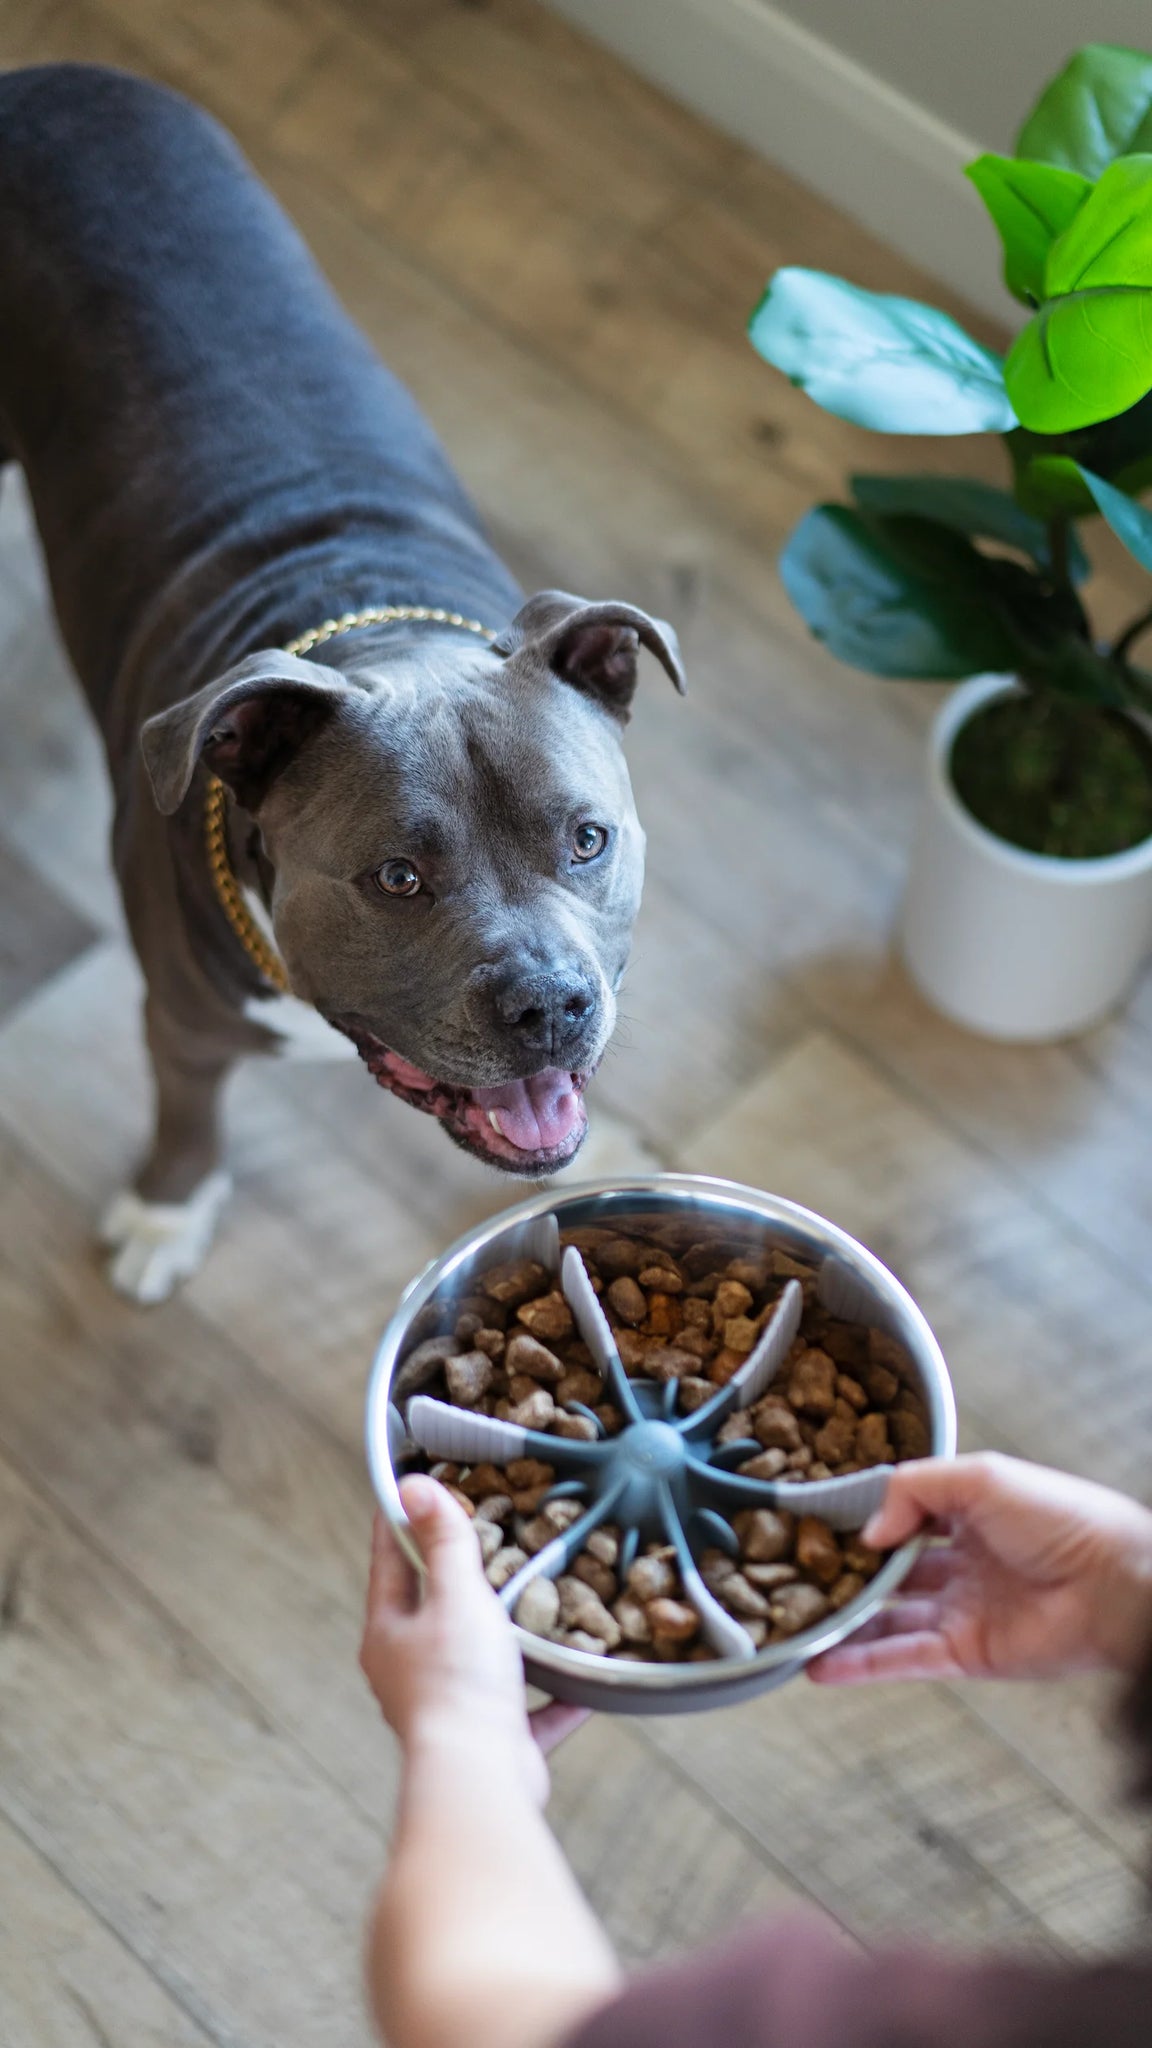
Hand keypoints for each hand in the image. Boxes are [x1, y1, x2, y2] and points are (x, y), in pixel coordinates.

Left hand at [361, 1480, 584, 1794]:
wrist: (481, 1779)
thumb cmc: (458, 1683)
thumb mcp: (455, 1595)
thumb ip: (444, 1541)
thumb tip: (414, 1486)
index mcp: (390, 1632)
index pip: (390, 1558)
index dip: (403, 1519)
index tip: (418, 1486)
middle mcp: (411, 1671)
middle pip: (434, 1609)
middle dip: (460, 1576)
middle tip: (490, 1535)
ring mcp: (451, 1707)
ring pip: (481, 1659)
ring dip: (510, 1637)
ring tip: (541, 1602)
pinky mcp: (494, 1739)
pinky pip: (530, 1710)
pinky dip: (556, 1694)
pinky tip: (586, 1675)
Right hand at [809, 1452, 1151, 1686]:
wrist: (1116, 1584)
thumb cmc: (1064, 1519)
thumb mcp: (981, 1477)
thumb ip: (914, 1490)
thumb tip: (868, 1531)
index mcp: (969, 1513)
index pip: (901, 1515)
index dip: (860, 1518)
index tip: (814, 1522)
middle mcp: (963, 1562)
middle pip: (889, 1572)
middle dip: (843, 1575)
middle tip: (790, 1576)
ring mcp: (962, 1610)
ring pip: (887, 1618)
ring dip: (842, 1624)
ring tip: (792, 1627)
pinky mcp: (966, 1653)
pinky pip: (903, 1657)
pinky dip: (860, 1663)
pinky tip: (818, 1663)